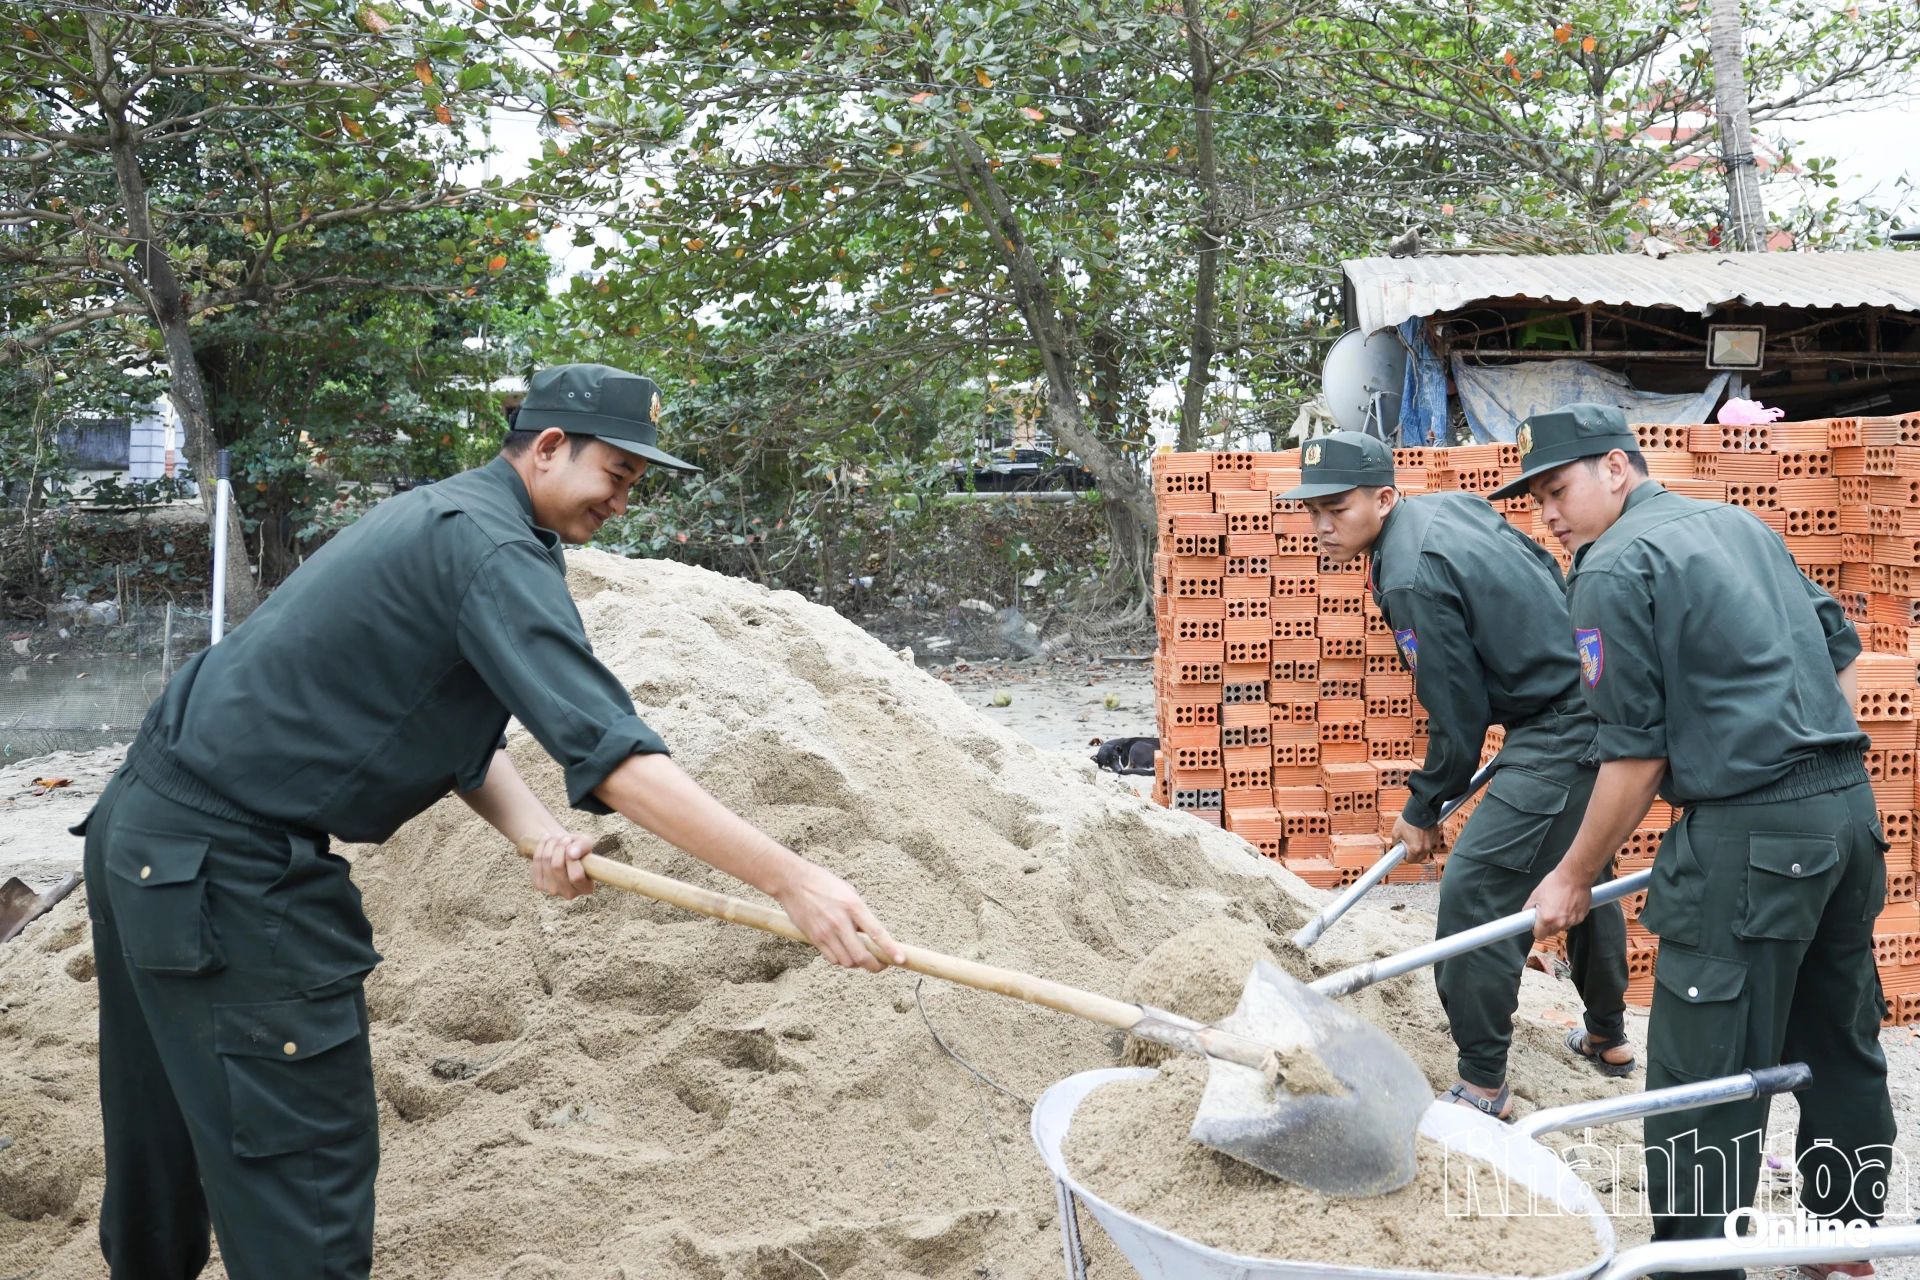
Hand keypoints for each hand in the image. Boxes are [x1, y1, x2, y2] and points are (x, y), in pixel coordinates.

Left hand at [528, 830, 596, 899]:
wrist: (563, 852)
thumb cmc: (578, 849)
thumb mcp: (586, 844)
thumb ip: (583, 847)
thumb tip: (572, 853)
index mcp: (586, 888)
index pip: (576, 876)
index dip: (572, 858)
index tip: (572, 845)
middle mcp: (569, 893)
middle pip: (557, 867)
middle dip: (560, 847)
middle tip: (565, 838)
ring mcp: (552, 890)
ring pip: (546, 862)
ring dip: (551, 844)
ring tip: (557, 837)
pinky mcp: (538, 884)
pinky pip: (537, 861)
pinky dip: (541, 846)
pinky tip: (547, 840)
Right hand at [770, 860, 905, 973]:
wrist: (793, 882)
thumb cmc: (824, 884)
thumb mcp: (849, 893)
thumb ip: (860, 914)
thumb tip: (871, 935)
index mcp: (853, 906)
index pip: (876, 933)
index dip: (890, 949)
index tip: (901, 960)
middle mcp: (840, 922)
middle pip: (861, 956)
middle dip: (875, 965)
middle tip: (882, 965)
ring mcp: (826, 932)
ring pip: (847, 962)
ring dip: (857, 964)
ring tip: (862, 957)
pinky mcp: (814, 938)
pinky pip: (832, 959)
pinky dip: (842, 960)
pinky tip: (845, 953)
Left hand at [1391, 815, 1444, 862]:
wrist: (1420, 809)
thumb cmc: (1408, 820)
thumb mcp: (1396, 832)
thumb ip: (1396, 842)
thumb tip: (1396, 846)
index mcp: (1415, 849)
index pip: (1411, 861)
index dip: (1405, 857)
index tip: (1403, 853)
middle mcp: (1425, 848)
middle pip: (1419, 858)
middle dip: (1413, 855)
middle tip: (1408, 847)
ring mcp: (1431, 842)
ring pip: (1425, 851)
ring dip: (1420, 849)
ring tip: (1414, 839)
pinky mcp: (1435, 836)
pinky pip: (1429, 843)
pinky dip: (1425, 842)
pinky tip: (1420, 834)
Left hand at [1526, 866, 1591, 937]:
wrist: (1575, 877)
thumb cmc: (1555, 883)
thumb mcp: (1535, 894)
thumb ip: (1529, 909)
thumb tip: (1527, 916)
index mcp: (1546, 919)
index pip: (1539, 936)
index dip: (1537, 930)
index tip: (1537, 925)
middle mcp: (1560, 923)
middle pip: (1551, 932)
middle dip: (1548, 925)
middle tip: (1548, 912)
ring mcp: (1572, 921)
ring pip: (1562, 927)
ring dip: (1559, 921)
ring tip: (1559, 906)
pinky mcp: (1581, 918)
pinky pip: (1572, 921)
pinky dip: (1569, 916)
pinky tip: (1568, 905)